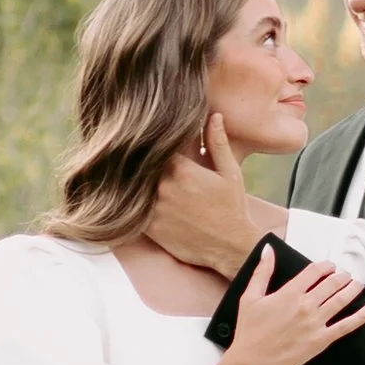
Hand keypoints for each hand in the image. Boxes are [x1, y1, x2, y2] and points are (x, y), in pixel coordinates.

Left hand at [148, 116, 279, 275]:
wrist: (230, 247)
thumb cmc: (232, 208)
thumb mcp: (230, 173)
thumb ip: (217, 143)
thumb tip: (214, 116)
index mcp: (182, 170)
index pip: (157, 147)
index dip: (154, 143)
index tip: (152, 140)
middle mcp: (165, 187)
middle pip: (142, 166)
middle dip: (143, 162)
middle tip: (135, 156)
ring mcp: (155, 208)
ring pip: (136, 187)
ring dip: (136, 183)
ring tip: (132, 176)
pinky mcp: (151, 227)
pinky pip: (134, 210)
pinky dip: (134, 204)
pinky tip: (136, 200)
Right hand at [223, 247, 364, 364]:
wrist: (252, 362)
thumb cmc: (250, 331)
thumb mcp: (250, 297)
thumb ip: (262, 271)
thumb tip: (268, 250)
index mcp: (289, 293)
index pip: (314, 271)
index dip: (325, 266)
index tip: (329, 266)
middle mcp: (306, 305)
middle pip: (331, 283)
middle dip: (341, 276)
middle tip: (345, 275)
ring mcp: (316, 323)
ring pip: (341, 299)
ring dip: (353, 288)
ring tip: (359, 283)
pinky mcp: (322, 340)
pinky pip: (347, 325)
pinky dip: (363, 315)